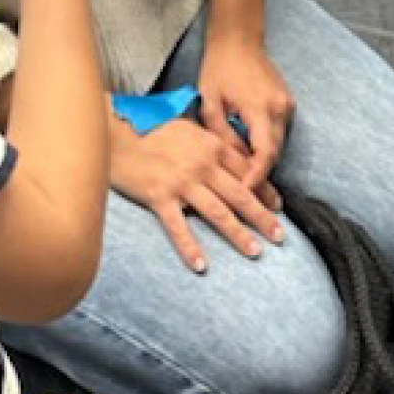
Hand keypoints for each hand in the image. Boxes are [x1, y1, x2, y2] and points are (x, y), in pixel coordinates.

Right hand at [105, 112, 283, 271]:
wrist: (113, 131)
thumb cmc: (150, 128)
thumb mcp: (189, 128)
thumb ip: (211, 145)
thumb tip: (234, 161)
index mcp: (212, 146)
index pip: (247, 172)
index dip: (266, 191)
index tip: (278, 207)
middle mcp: (202, 165)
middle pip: (241, 195)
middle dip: (263, 217)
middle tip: (280, 236)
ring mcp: (181, 183)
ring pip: (218, 213)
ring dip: (239, 235)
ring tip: (255, 251)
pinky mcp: (159, 197)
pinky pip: (178, 227)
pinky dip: (191, 248)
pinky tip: (202, 265)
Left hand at [197, 38, 293, 193]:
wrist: (238, 40)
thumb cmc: (219, 68)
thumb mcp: (210, 103)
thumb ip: (222, 135)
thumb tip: (233, 162)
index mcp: (260, 108)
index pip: (264, 153)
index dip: (256, 177)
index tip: (245, 192)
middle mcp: (280, 108)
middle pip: (275, 152)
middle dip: (261, 175)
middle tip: (246, 195)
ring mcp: (287, 104)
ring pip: (278, 143)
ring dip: (264, 161)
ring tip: (247, 180)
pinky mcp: (287, 102)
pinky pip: (278, 131)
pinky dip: (266, 145)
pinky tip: (251, 155)